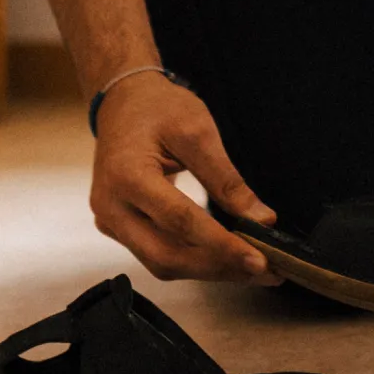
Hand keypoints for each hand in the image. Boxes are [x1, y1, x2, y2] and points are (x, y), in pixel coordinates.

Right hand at [88, 72, 279, 283]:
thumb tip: (260, 219)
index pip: (181, 223)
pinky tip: (222, 257)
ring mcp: (110, 220)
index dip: (222, 246)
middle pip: (166, 256)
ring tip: (249, 268)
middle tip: (263, 270)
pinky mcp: (118, 226)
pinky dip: (191, 260)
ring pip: (160, 263)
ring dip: (207, 270)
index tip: (259, 259)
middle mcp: (111, 207)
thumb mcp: (198, 132)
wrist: (123, 102)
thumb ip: (227, 179)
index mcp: (127, 177)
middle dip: (218, 268)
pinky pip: (155, 254)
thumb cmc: (158, 108)